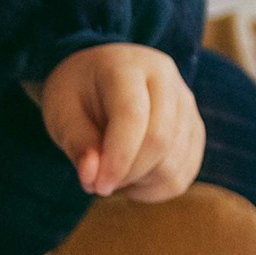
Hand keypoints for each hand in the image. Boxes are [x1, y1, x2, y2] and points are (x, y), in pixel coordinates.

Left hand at [38, 44, 205, 201]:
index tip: (97, 186)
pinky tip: (132, 175)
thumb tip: (92, 177)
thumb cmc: (78, 93)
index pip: (133, 115)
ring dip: (139, 182)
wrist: (101, 78)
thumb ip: (76, 142)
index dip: (117, 158)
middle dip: (127, 173)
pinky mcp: (195, 130)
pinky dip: (154, 188)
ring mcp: (186, 104)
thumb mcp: (61, 111)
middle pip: (160, 140)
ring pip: (173, 164)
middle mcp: (166, 79)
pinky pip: (182, 175)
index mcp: (128, 66)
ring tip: (113, 170)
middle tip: (98, 182)